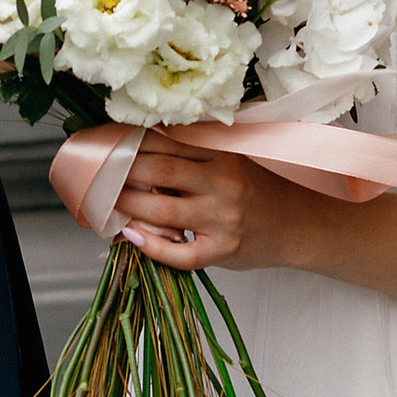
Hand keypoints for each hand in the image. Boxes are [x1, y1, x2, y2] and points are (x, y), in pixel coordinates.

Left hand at [112, 134, 307, 274]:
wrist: (300, 225)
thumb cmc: (259, 192)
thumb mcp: (231, 163)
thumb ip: (192, 159)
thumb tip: (138, 158)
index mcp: (223, 156)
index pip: (168, 143)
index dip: (132, 143)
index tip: (107, 144)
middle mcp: (223, 184)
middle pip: (161, 172)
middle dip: (122, 172)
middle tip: (97, 173)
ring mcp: (223, 220)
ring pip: (164, 211)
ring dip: (128, 206)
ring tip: (106, 203)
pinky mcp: (223, 251)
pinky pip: (181, 253)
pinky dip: (152, 247)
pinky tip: (132, 237)